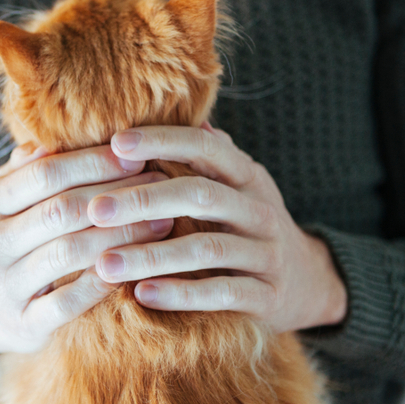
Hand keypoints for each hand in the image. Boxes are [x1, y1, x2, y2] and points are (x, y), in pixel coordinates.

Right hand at [0, 143, 173, 355]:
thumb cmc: (5, 243)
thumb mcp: (2, 203)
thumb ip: (27, 170)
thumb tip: (57, 135)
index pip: (44, 174)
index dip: (94, 163)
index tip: (137, 156)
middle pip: (61, 211)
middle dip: (117, 195)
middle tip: (160, 186)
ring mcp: (4, 287)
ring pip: (69, 254)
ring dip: (122, 235)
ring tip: (161, 221)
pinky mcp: (24, 326)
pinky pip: (69, 302)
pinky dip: (105, 283)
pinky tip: (137, 266)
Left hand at [87, 123, 346, 333]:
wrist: (309, 284)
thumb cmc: (250, 228)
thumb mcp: (237, 187)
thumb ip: (206, 155)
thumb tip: (170, 106)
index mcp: (248, 177)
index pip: (205, 148)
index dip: (163, 142)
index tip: (116, 144)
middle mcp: (260, 211)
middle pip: (201, 196)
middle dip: (144, 200)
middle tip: (95, 210)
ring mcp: (267, 255)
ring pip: (207, 250)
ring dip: (152, 256)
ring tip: (105, 264)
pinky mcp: (267, 297)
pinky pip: (222, 293)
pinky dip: (181, 295)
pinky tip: (142, 295)